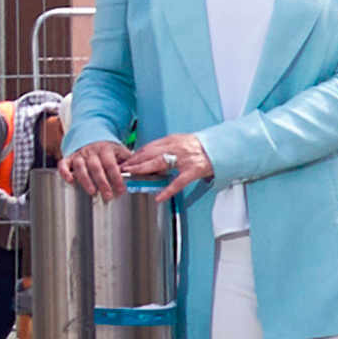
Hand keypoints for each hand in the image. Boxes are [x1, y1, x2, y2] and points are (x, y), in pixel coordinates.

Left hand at [68, 135, 207, 199]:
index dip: (133, 155)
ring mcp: (184, 159)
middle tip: (120, 169)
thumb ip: (162, 149)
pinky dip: (168, 190)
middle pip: (149, 154)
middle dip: (133, 161)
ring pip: (159, 164)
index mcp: (171, 141)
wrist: (218, 148)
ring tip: (131, 176)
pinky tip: (159, 197)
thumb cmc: (197, 147)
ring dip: (143, 169)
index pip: (147, 148)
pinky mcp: (193, 171)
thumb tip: (144, 156)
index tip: (122, 161)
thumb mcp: (178, 143)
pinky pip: (179, 182)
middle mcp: (175, 148)